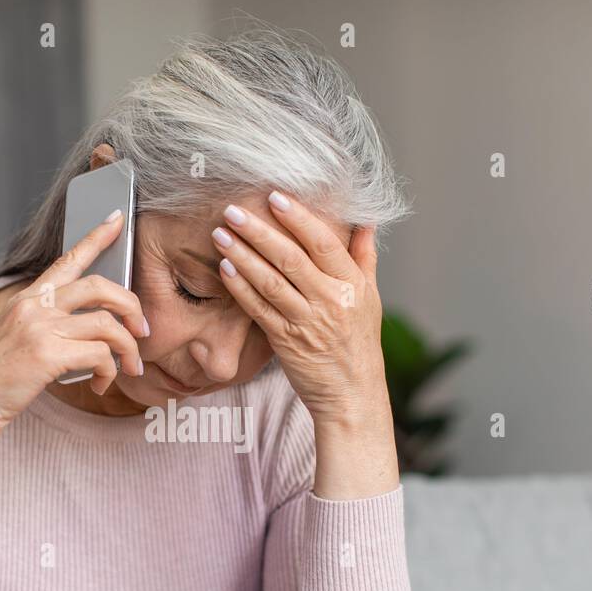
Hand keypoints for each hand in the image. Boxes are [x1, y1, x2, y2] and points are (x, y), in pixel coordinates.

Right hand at [0, 210, 147, 473]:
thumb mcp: (17, 337)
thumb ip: (46, 324)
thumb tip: (89, 331)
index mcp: (28, 298)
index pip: (68, 259)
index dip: (97, 237)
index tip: (118, 220)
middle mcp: (35, 306)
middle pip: (101, 287)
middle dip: (132, 307)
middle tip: (143, 331)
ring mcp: (41, 328)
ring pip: (108, 325)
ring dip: (128, 349)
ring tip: (129, 369)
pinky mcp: (48, 354)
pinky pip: (100, 356)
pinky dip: (109, 372)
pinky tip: (101, 385)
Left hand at [211, 192, 387, 427]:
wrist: (352, 393)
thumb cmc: (359, 343)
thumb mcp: (370, 298)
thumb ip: (364, 258)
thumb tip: (366, 221)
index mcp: (352, 285)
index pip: (323, 243)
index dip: (298, 218)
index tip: (275, 196)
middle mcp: (330, 301)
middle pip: (291, 259)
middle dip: (259, 232)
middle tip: (233, 210)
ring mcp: (307, 322)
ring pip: (271, 283)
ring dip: (243, 256)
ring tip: (221, 234)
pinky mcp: (286, 342)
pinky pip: (259, 310)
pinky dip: (241, 288)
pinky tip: (224, 269)